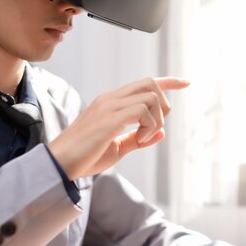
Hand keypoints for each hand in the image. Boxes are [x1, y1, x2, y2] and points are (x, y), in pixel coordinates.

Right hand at [48, 77, 188, 179]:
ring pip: (151, 96)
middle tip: (156, 129)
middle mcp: (110, 99)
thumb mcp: (118, 148)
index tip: (186, 82)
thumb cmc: (85, 157)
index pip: (144, 83)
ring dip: (157, 120)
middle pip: (151, 83)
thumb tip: (162, 133)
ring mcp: (109, 106)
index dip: (168, 81)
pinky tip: (139, 141)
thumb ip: (138, 139)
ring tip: (143, 140)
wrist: (59, 165)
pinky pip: (143, 110)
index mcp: (111, 103)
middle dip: (165, 104)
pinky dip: (149, 127)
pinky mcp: (109, 118)